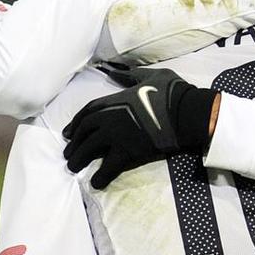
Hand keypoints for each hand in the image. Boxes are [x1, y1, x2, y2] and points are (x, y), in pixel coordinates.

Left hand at [63, 65, 217, 188]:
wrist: (187, 112)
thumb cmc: (172, 92)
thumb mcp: (149, 76)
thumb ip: (129, 75)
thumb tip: (114, 71)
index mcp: (115, 100)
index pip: (87, 112)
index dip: (75, 123)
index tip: (68, 133)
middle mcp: (111, 117)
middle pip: (84, 131)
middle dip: (74, 143)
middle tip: (68, 154)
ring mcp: (118, 134)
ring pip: (90, 148)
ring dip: (79, 159)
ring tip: (73, 168)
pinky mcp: (129, 151)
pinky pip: (109, 166)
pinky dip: (101, 175)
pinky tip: (95, 182)